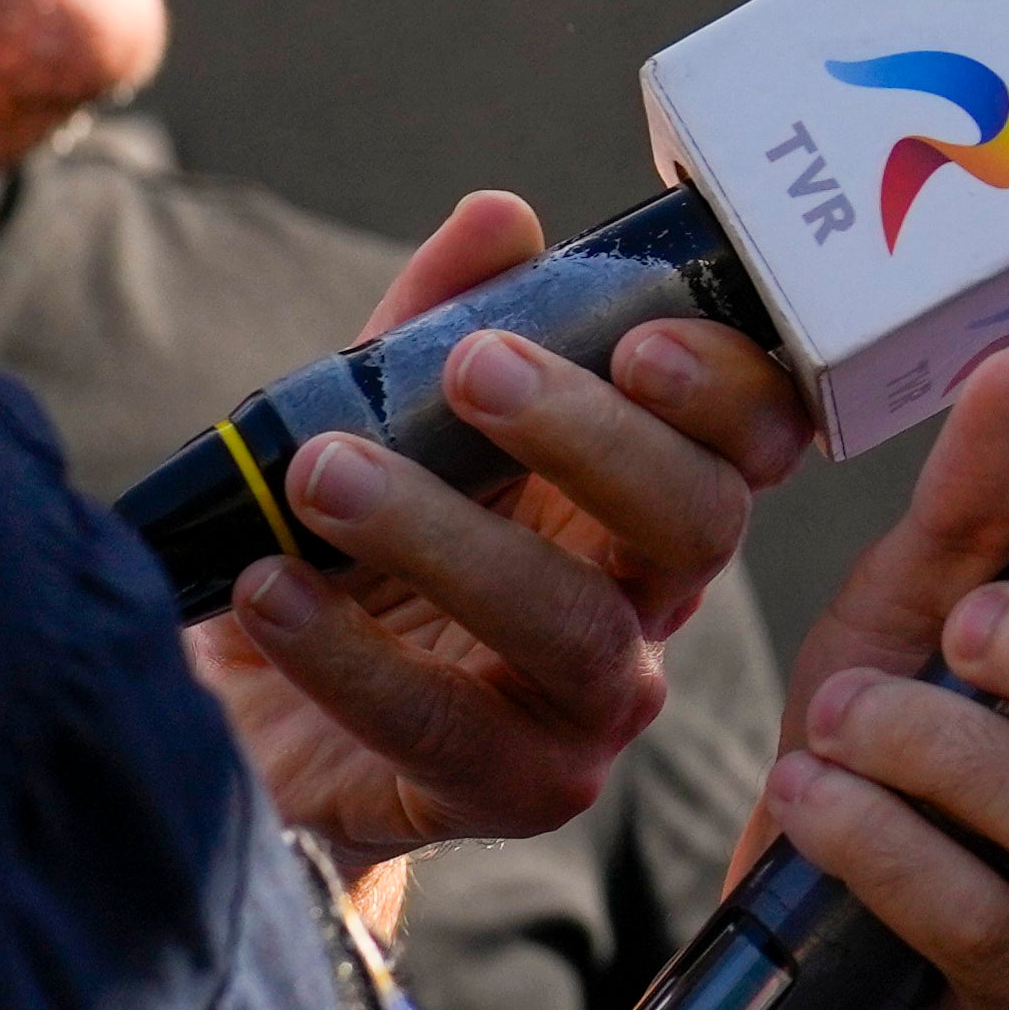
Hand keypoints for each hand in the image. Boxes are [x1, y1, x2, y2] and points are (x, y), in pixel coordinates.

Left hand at [188, 189, 810, 851]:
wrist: (257, 713)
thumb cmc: (353, 549)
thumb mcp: (385, 415)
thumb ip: (439, 318)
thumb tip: (499, 219)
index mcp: (641, 494)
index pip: (750, 438)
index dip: (727, 388)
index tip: (641, 339)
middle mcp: (648, 600)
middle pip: (697, 522)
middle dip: (593, 437)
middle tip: (474, 369)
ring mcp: (593, 706)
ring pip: (576, 626)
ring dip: (445, 537)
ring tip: (321, 475)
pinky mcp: (514, 791)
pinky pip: (447, 730)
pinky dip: (348, 655)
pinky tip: (268, 589)